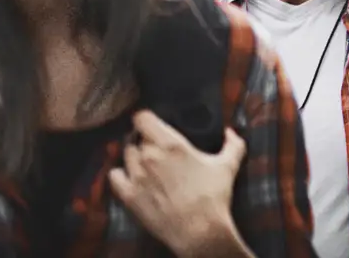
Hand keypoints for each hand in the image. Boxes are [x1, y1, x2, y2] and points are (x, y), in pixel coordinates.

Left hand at [108, 110, 250, 257]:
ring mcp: (136, 176)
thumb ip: (233, 144)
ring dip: (134, 155)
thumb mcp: (228, 166)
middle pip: (137, 137)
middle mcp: (149, 156)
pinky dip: (120, 174)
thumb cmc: (213, 196)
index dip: (146, 119)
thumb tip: (231, 132)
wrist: (199, 230)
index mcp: (171, 144)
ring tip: (145, 163)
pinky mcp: (129, 195)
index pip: (143, 118)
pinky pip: (114, 176)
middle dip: (145, 140)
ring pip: (126, 154)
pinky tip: (129, 177)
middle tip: (157, 148)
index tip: (153, 124)